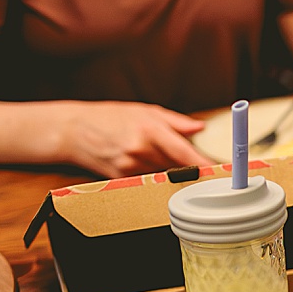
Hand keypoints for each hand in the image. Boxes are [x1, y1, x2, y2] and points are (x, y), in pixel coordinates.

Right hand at [58, 102, 208, 178]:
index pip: (184, 154)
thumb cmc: (110, 117)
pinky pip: (147, 180)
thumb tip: (200, 128)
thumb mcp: (145, 110)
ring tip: (154, 154)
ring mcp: (131, 167)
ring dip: (168, 169)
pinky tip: (141, 163)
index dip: (203, 166)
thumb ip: (176, 122)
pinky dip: (152, 174)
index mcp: (150, 130)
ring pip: (163, 175)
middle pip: (177, 167)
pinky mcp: (123, 179)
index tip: (218, 173)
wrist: (74, 130)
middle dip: (187, 166)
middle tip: (194, 164)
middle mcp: (141, 150)